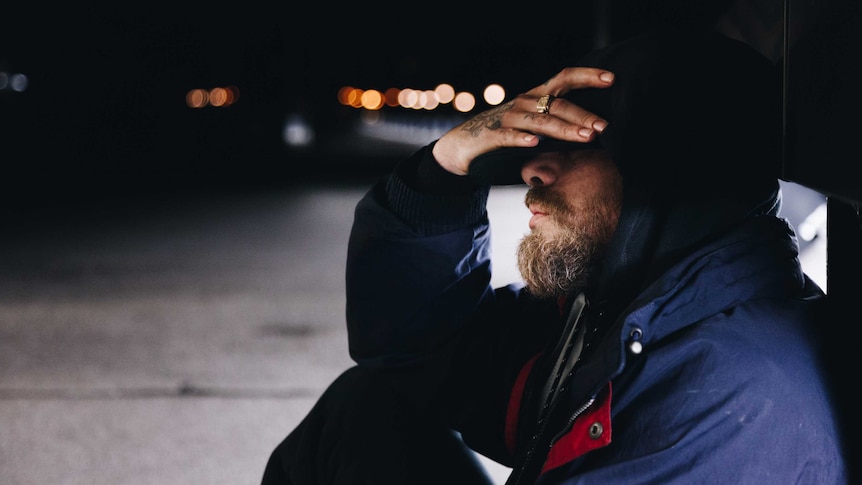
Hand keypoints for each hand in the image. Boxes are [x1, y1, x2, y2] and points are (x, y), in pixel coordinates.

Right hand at [432, 67, 614, 175]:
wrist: (462, 147)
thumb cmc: (504, 137)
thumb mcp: (533, 127)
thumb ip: (558, 126)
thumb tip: (593, 133)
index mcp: (535, 97)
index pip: (564, 79)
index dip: (587, 76)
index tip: (611, 78)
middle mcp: (523, 103)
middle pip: (557, 104)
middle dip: (583, 115)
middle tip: (603, 127)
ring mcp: (507, 119)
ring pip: (539, 121)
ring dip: (564, 129)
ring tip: (585, 137)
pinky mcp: (490, 136)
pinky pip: (508, 136)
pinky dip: (522, 139)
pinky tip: (536, 144)